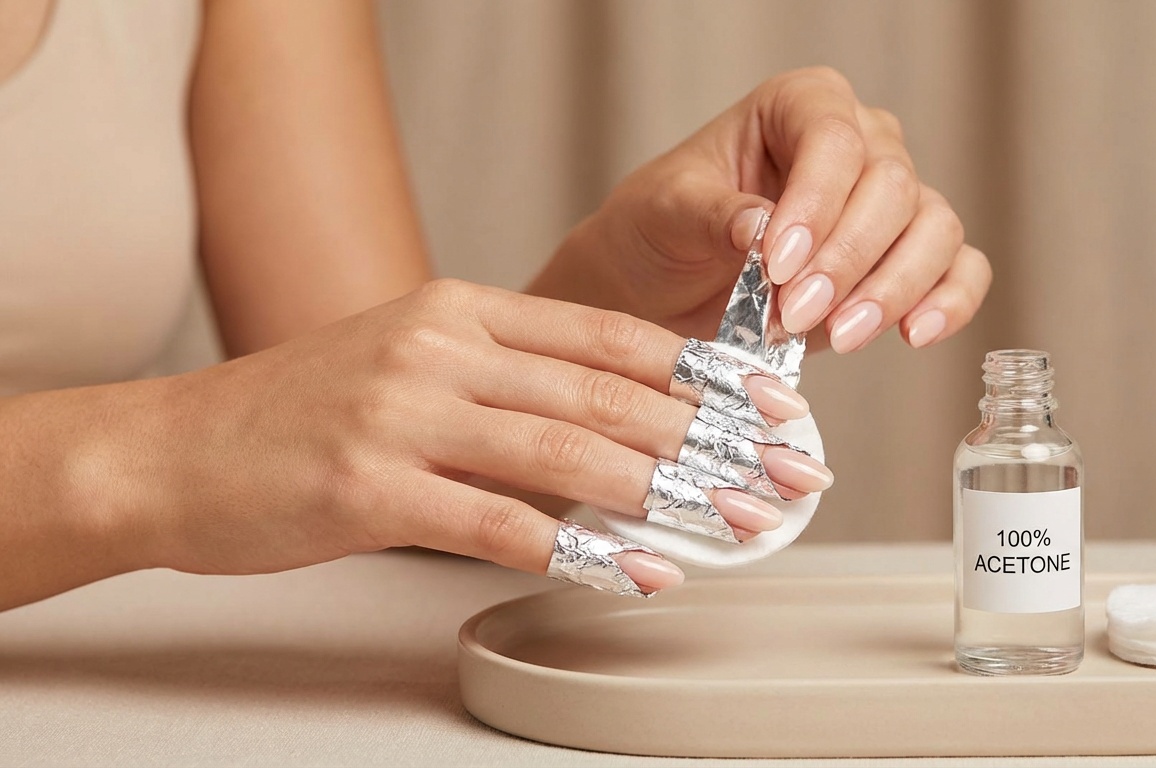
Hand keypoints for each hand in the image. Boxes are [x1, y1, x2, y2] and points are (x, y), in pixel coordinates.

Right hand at [98, 281, 827, 595]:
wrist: (174, 451)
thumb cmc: (300, 413)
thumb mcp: (412, 363)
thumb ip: (510, 386)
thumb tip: (620, 436)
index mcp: (460, 309)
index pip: (609, 335)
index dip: (702, 371)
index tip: (769, 402)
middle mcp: (441, 349)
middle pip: (604, 393)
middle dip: (708, 437)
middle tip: (777, 474)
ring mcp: (405, 415)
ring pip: (563, 451)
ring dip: (662, 491)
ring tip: (729, 520)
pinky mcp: (373, 487)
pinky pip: (499, 521)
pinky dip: (577, 549)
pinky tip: (630, 568)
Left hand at [535, 66, 990, 353]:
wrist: (664, 287)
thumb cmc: (661, 230)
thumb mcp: (666, 213)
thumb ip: (715, 216)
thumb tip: (762, 229)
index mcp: (799, 106)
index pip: (834, 139)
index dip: (816, 204)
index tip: (778, 265)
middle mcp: (861, 142)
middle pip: (892, 186)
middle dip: (847, 259)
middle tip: (797, 314)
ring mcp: (892, 201)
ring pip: (934, 228)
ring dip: (892, 289)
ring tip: (839, 337)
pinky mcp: (908, 259)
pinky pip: (960, 269)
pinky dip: (949, 302)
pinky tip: (914, 334)